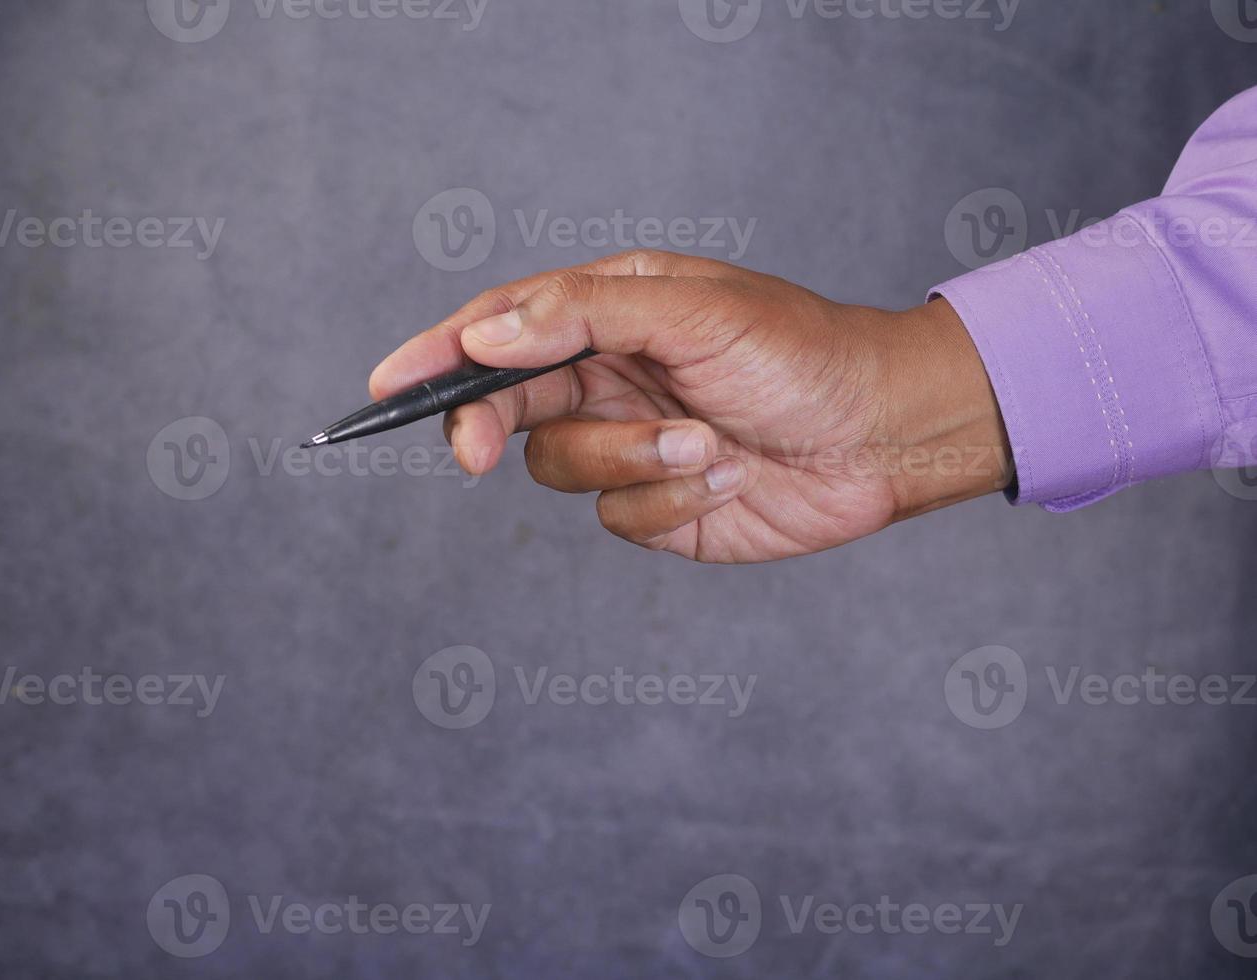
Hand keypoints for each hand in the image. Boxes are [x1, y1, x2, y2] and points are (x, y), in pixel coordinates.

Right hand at [371, 251, 1010, 563]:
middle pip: (505, 406)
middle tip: (471, 452)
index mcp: (608, 314)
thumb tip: (483, 333)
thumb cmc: (801, 352)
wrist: (883, 434)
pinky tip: (730, 474)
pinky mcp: (656, 506)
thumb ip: (579, 314)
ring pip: (560, 470)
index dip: (437, 356)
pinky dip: (671, 500)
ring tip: (709, 445)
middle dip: (486, 428)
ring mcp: (628, 444)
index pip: (500, 329)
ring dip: (632, 461)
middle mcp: (606, 377)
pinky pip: (619, 519)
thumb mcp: (691, 312)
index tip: (385, 386)